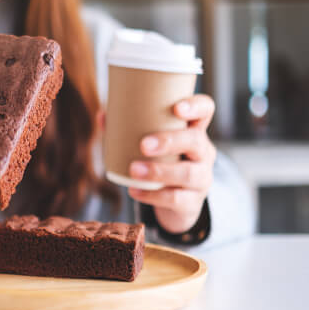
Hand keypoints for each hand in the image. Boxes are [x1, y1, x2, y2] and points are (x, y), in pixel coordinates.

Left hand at [127, 94, 216, 233]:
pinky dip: (152, 195)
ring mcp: (202, 178)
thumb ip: (127, 129)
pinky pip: (176, 199)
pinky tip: (134, 190)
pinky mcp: (193, 202)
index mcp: (193, 130)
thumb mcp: (151, 144)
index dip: (195, 106)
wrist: (176, 203)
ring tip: (133, 170)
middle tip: (143, 145)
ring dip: (159, 171)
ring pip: (189, 173)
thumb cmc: (161, 162)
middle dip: (169, 141)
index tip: (176, 108)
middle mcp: (203, 152)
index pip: (205, 110)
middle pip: (196, 141)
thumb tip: (102, 115)